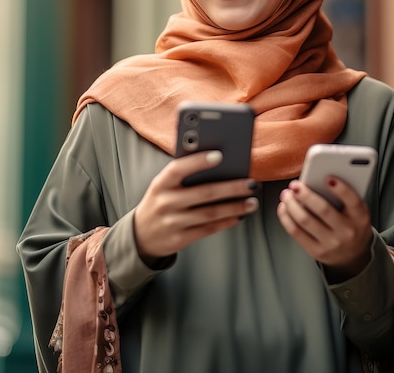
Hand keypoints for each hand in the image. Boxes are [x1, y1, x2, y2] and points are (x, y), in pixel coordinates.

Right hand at [133, 151, 258, 263]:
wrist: (141, 235)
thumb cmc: (161, 200)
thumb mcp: (164, 185)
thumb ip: (184, 175)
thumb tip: (219, 162)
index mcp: (160, 183)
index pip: (178, 169)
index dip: (198, 161)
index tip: (219, 155)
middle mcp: (165, 202)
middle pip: (203, 193)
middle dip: (231, 188)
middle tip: (251, 183)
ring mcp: (171, 222)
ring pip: (209, 213)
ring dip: (235, 207)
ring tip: (252, 201)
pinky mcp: (179, 239)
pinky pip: (207, 229)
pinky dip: (226, 221)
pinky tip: (239, 215)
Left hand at [277, 177, 372, 282]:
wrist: (354, 255)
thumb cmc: (352, 224)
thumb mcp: (356, 210)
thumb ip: (343, 195)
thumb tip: (317, 178)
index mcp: (360, 217)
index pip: (353, 201)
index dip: (341, 189)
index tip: (328, 178)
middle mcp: (347, 231)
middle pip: (323, 210)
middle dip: (306, 195)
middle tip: (295, 185)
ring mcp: (331, 244)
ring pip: (305, 220)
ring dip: (292, 204)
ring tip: (287, 194)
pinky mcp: (316, 251)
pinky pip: (296, 232)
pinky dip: (286, 217)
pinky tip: (284, 207)